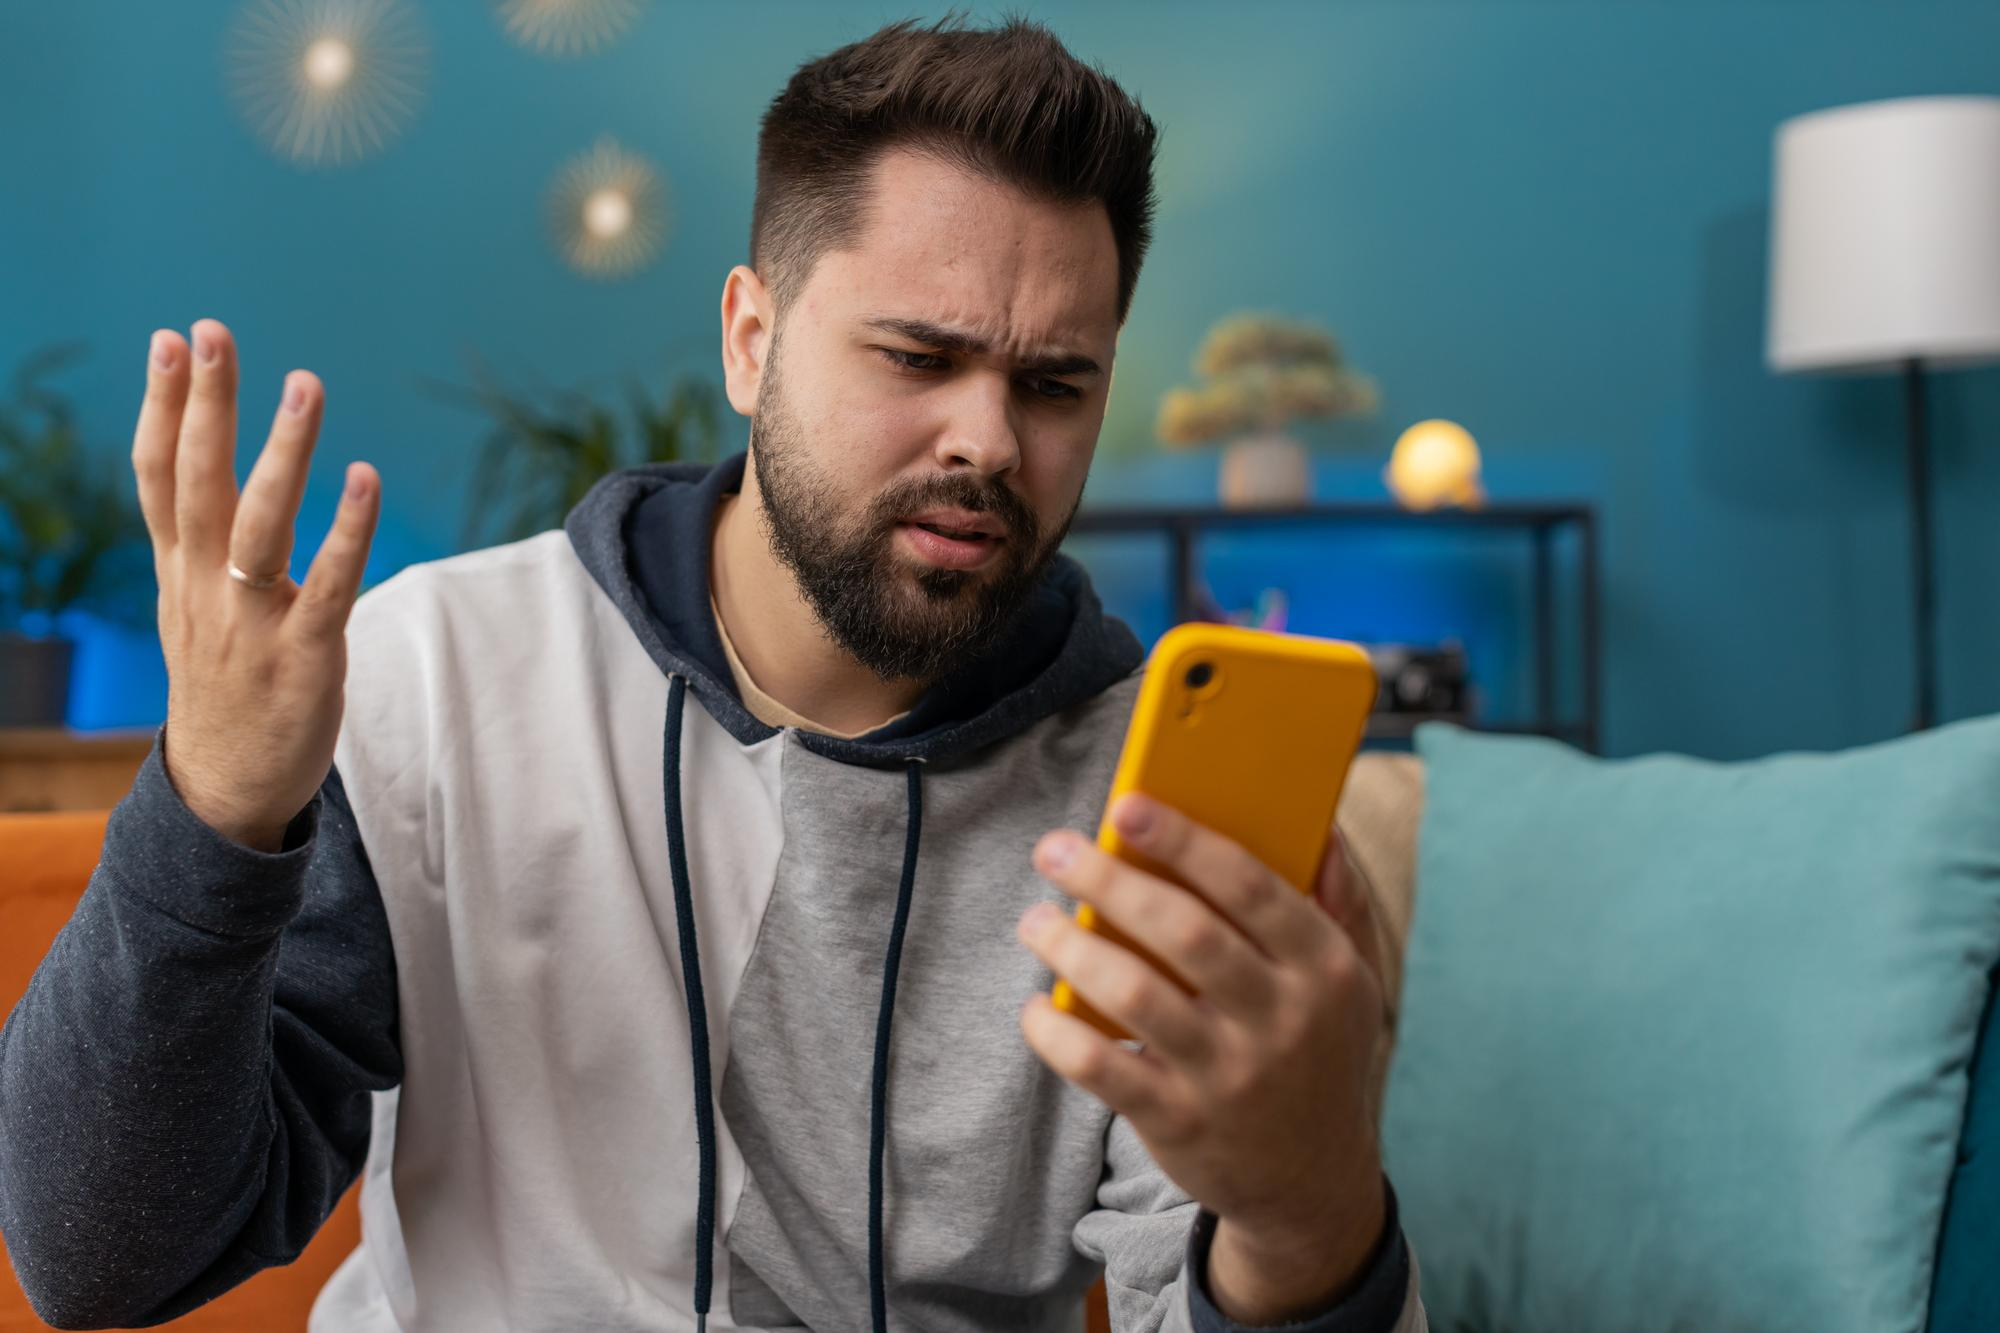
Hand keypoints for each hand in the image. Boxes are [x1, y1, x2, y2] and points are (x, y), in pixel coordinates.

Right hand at [135, 319, 379, 851]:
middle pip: (198, 482)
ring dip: (282, 453)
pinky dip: (347, 532)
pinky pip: (327, 585)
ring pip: (260, 524)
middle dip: (204, 404)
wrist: (226, 788)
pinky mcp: (305, 656)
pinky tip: (364, 479)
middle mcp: (205, 588)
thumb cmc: (221, 684)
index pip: (160, 474)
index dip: (162, 406)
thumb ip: (196, 538)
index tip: (168, 340)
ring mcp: (252, 622)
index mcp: (179, 571)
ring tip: (302, 384)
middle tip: (211, 331)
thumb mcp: (190, 605)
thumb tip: (201, 467)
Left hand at [1016, 793, 1388, 1320]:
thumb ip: (1340, 899)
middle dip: (1109, 881)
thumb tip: (1318, 820)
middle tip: (1054, 848)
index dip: (1184, 841)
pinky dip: (1059, 1035)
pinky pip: (1105, 1070)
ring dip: (1073, 949)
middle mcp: (1281, 1019)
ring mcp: (1229, 1076)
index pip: (1251, 886)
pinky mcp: (1180, 1123)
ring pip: (1136, 995)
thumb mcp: (1356, 979)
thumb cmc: (1319, 1053)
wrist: (1313, 1185)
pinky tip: (1036, 1007)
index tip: (1125, 806)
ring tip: (1036, 919)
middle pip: (1184, 932)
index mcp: (1323, 968)